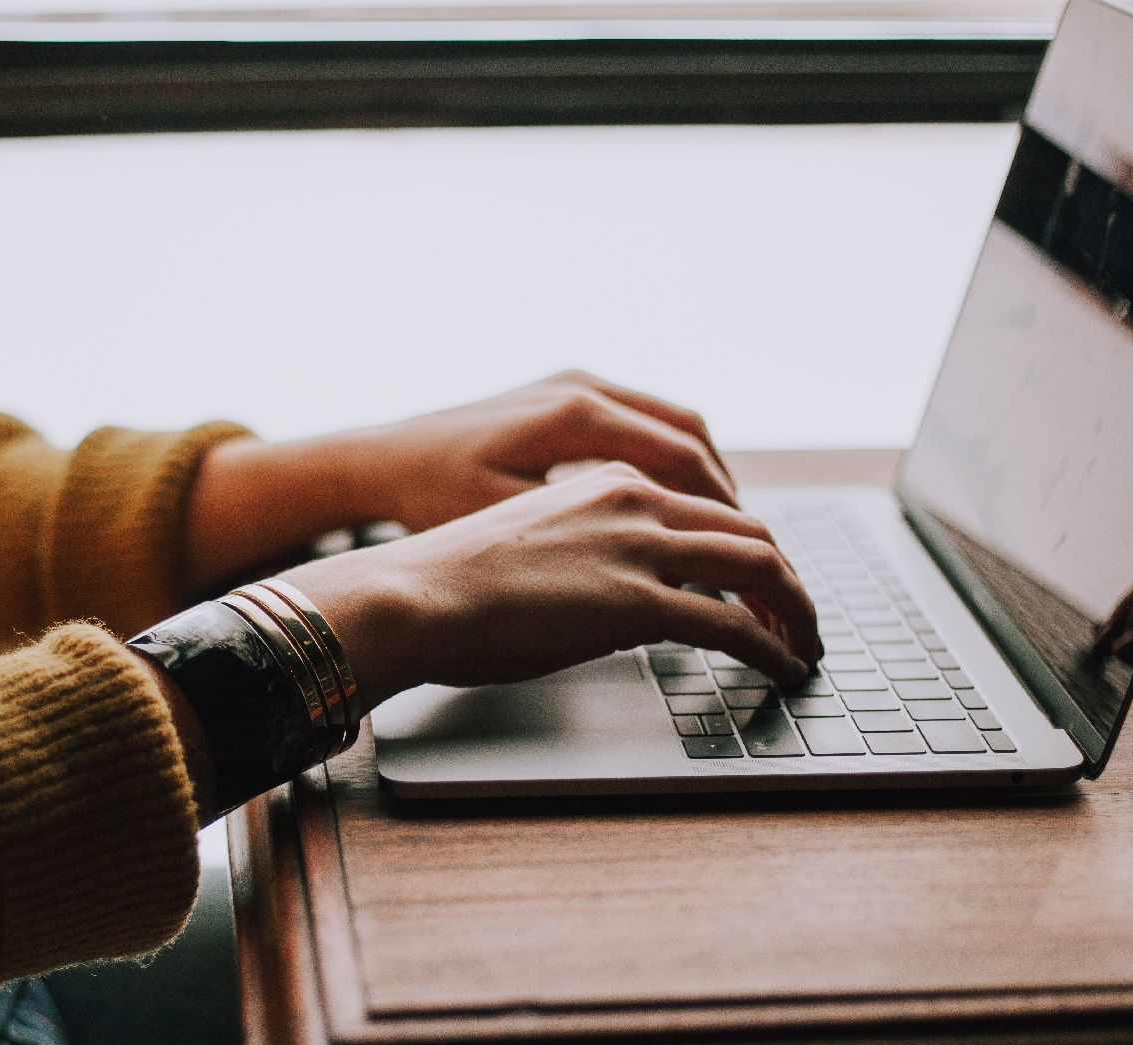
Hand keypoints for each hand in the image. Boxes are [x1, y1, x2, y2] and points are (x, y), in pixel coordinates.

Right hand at [277, 461, 818, 708]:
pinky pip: (735, 625)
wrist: (412, 594)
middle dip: (787, 579)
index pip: (706, 506)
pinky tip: (782, 668)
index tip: (759, 582)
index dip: (747, 547)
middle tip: (800, 618)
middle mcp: (634, 500)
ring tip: (805, 646)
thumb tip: (611, 600)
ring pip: (760, 567)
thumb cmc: (448, 582)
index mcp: (607, 481)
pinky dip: (773, 647)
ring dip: (795, 610)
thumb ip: (586, 555)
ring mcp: (640, 548)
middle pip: (749, 530)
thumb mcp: (530, 545)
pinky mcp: (638, 602)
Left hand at [336, 369, 736, 532]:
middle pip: (690, 436)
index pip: (683, 461)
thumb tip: (661, 572)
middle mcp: (583, 388)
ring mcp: (574, 384)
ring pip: (672, 424)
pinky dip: (670, 460)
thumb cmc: (431, 498)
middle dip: (727, 496)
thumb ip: (587, 540)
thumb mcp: (509, 525)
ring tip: (724, 530)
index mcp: (576, 416)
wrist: (380, 459)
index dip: (724, 514)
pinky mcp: (563, 393)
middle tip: (753, 549)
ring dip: (704, 476)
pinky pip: (641, 421)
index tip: (748, 556)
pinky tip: (674, 504)